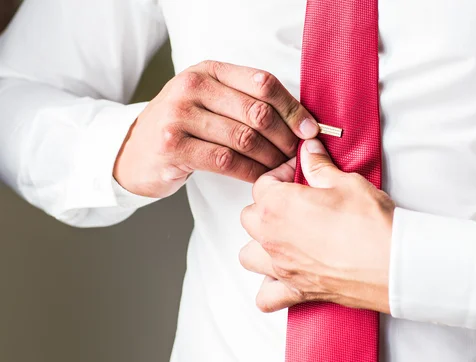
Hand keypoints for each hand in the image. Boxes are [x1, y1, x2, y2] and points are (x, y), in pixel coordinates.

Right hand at [114, 61, 319, 197]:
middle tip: (298, 155)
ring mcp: (179, 116)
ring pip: (244, 138)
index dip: (292, 108)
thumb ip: (246, 102)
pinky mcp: (173, 147)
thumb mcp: (209, 102)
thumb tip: (301, 122)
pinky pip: (227, 161)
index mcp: (208, 70)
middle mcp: (192, 87)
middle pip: (257, 111)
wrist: (133, 151)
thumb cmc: (182, 127)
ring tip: (283, 169)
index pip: (263, 83)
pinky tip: (261, 179)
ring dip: (271, 158)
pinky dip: (251, 172)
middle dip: (286, 137)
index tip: (309, 129)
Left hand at [239, 139, 394, 313]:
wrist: (394, 263)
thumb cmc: (371, 224)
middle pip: (250, 216)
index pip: (263, 183)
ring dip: (260, 243)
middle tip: (296, 199)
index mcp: (278, 206)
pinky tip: (284, 275)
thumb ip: (319, 166)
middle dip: (268, 204)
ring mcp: (282, 267)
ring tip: (285, 235)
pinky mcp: (297, 290)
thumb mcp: (346, 182)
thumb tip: (309, 151)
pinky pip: (266, 296)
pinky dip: (269, 287)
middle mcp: (272, 238)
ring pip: (249, 254)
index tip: (302, 172)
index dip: (283, 173)